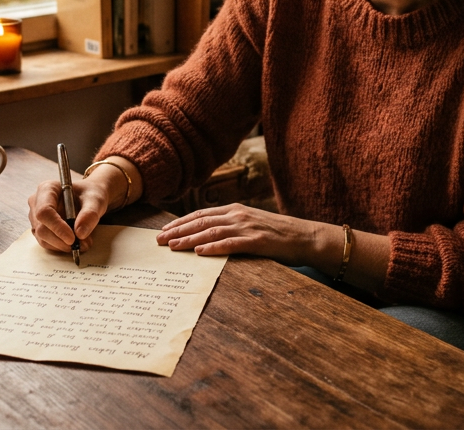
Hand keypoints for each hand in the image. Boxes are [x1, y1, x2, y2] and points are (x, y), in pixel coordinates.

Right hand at [27, 173, 112, 253]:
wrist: (88, 199)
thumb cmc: (90, 195)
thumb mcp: (96, 200)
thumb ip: (90, 214)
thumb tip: (80, 233)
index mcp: (47, 189)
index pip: (44, 211)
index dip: (57, 227)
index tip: (72, 238)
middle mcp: (37, 202)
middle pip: (41, 228)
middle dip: (61, 240)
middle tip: (83, 244)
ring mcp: (36, 217)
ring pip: (43, 238)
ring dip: (63, 245)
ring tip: (84, 242)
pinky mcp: (39, 229)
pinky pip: (47, 243)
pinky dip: (61, 247)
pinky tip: (76, 242)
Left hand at [156, 204, 341, 265]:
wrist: (305, 236)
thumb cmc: (276, 233)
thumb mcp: (250, 224)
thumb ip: (230, 227)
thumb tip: (206, 237)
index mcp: (235, 210)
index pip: (201, 214)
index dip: (180, 222)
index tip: (164, 230)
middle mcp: (238, 215)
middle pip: (201, 222)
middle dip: (178, 231)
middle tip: (159, 240)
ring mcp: (248, 227)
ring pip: (212, 232)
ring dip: (190, 240)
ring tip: (173, 247)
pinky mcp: (258, 241)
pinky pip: (231, 244)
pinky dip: (214, 248)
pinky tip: (201, 253)